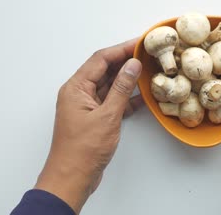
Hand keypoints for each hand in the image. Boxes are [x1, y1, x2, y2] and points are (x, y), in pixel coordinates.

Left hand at [35, 39, 142, 213]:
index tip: (139, 42)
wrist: (72, 178)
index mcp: (76, 88)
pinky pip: (112, 100)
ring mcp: (87, 106)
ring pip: (109, 85)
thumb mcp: (107, 115)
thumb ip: (121, 89)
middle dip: (125, 61)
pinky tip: (142, 97)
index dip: (121, 49)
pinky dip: (126, 98)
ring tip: (148, 71)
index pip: (100, 59)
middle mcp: (79, 93)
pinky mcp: (95, 118)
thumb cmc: (84, 149)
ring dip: (127, 79)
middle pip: (104, 69)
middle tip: (146, 54)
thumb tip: (132, 65)